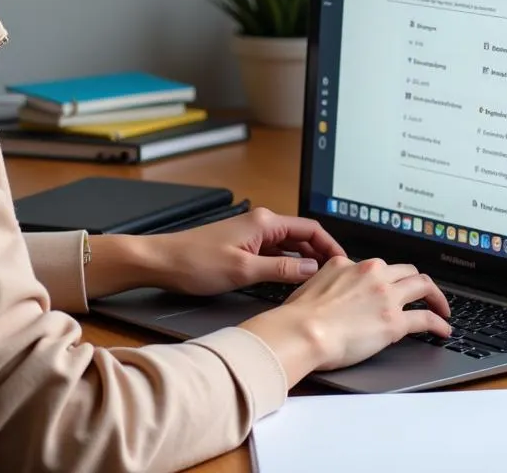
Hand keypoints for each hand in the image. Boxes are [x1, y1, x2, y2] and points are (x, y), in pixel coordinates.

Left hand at [147, 206, 345, 295]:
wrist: (163, 262)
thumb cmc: (196, 262)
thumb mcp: (244, 270)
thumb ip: (282, 269)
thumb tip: (313, 269)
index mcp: (264, 222)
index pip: (309, 228)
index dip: (330, 245)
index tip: (344, 265)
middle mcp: (260, 224)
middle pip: (301, 237)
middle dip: (320, 255)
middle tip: (336, 279)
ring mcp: (251, 235)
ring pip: (288, 247)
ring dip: (304, 262)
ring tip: (320, 284)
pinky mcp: (242, 247)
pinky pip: (274, 254)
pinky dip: (287, 266)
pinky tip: (292, 283)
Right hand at [243, 255, 451, 380]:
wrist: (303, 331)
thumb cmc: (300, 314)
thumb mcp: (313, 283)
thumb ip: (330, 281)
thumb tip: (332, 291)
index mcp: (349, 263)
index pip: (377, 267)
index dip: (387, 278)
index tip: (391, 288)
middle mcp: (371, 273)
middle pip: (406, 270)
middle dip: (416, 282)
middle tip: (422, 294)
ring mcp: (386, 296)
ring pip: (422, 285)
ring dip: (436, 296)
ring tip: (442, 308)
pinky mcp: (395, 321)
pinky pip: (426, 318)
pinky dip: (439, 322)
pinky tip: (444, 329)